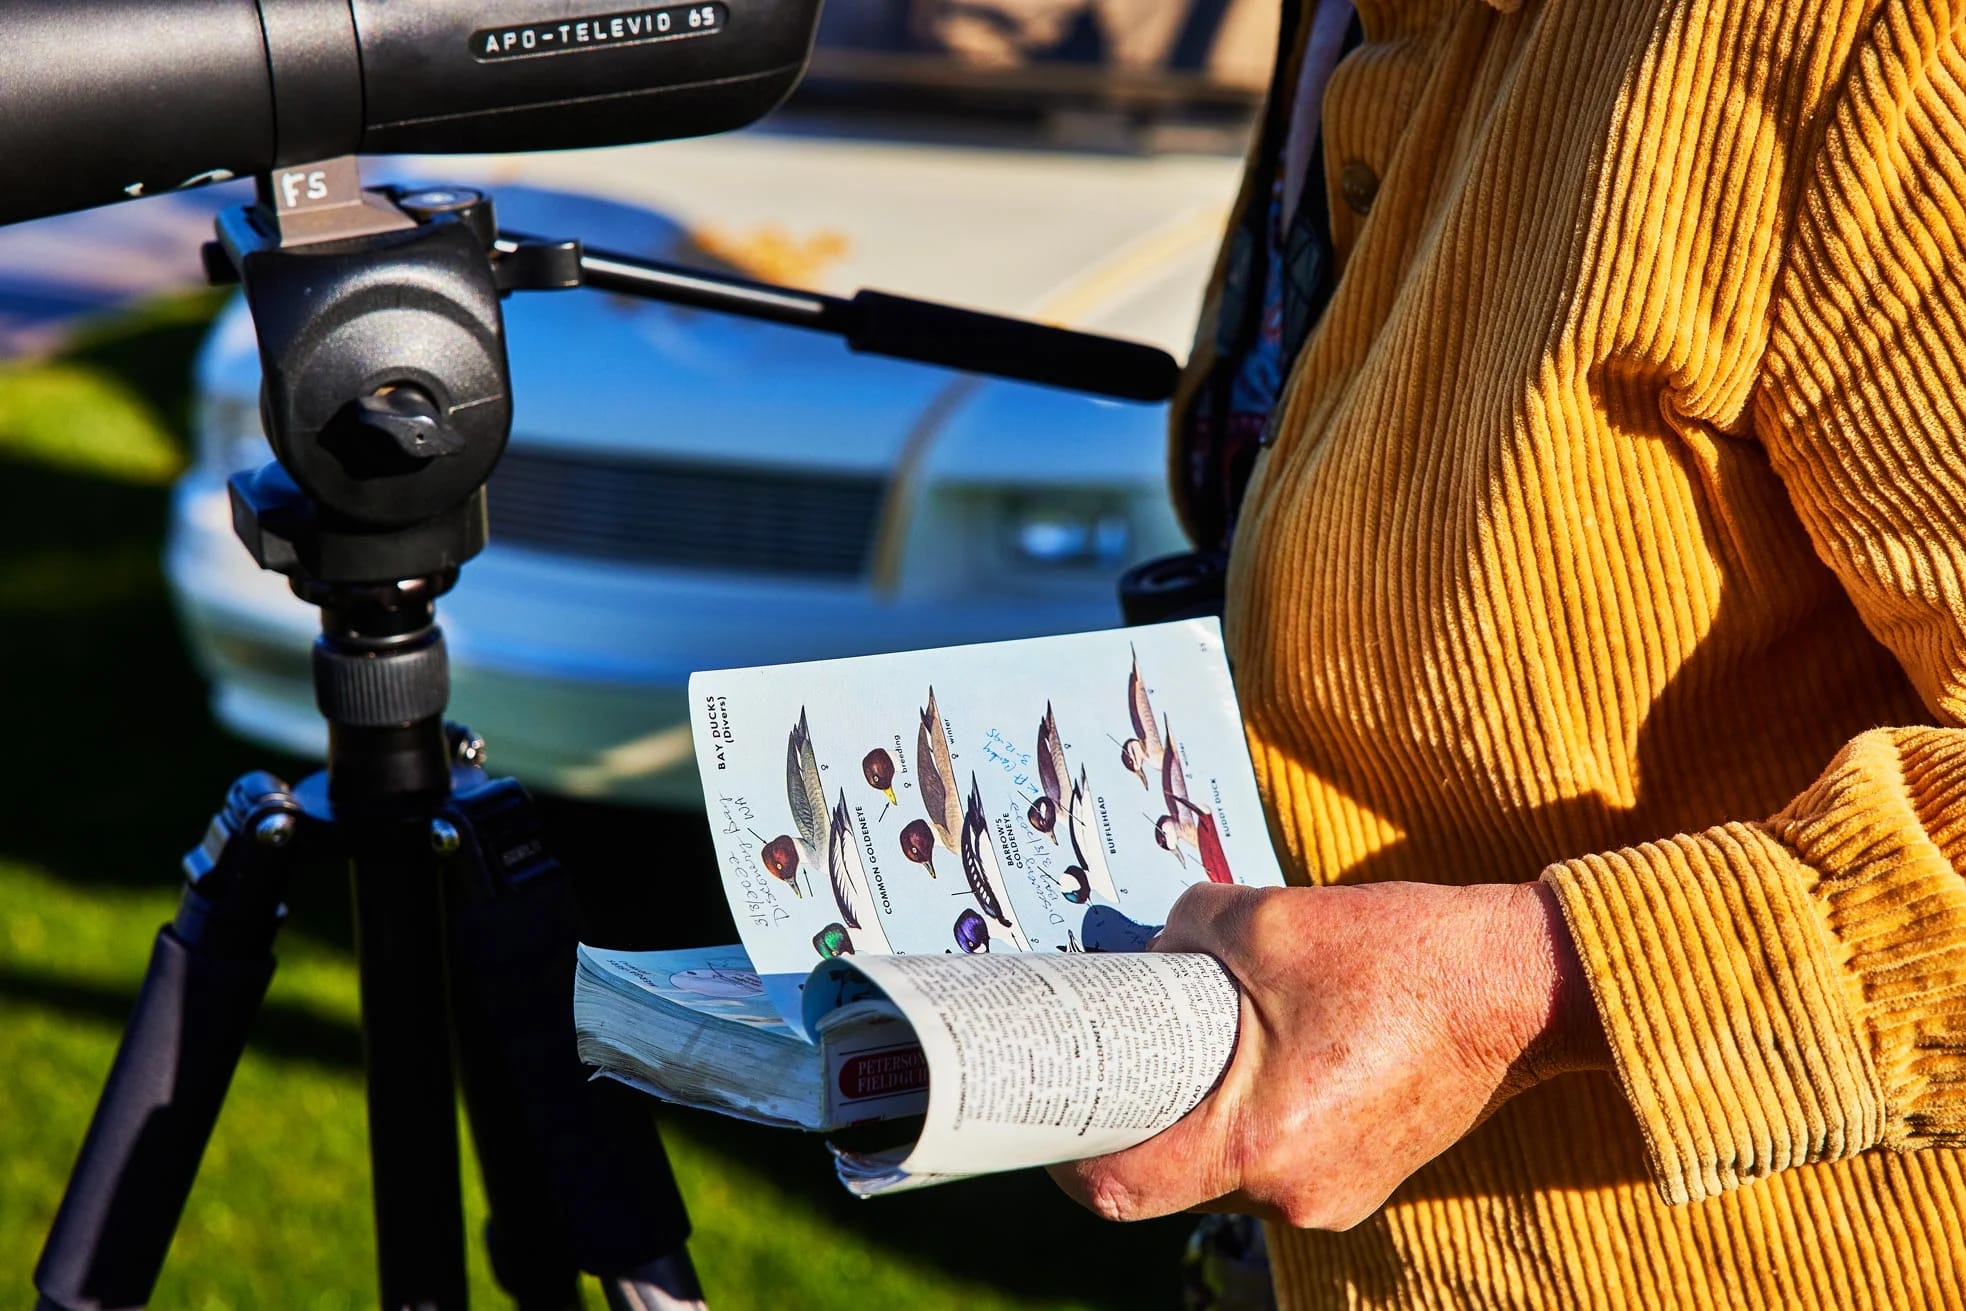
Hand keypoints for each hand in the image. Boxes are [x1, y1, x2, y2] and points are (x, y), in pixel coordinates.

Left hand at [1050, 880, 1608, 1228]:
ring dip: (1208, 1110)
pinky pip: (1280, 1159)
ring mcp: (1337, 1196)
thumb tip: (1146, 949)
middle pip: (1175, 1176)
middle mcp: (1296, 1194)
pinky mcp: (1365, 1178)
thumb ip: (1184, 930)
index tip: (1048, 1116)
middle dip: (1148, 1112)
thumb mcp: (1267, 919)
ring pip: (1229, 1167)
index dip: (1070, 1156)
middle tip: (1128, 1050)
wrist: (1520, 984)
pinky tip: (1274, 1052)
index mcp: (1260, 1143)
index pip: (1124, 1190)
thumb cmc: (1402, 955)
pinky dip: (1258, 1113)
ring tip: (1212, 1036)